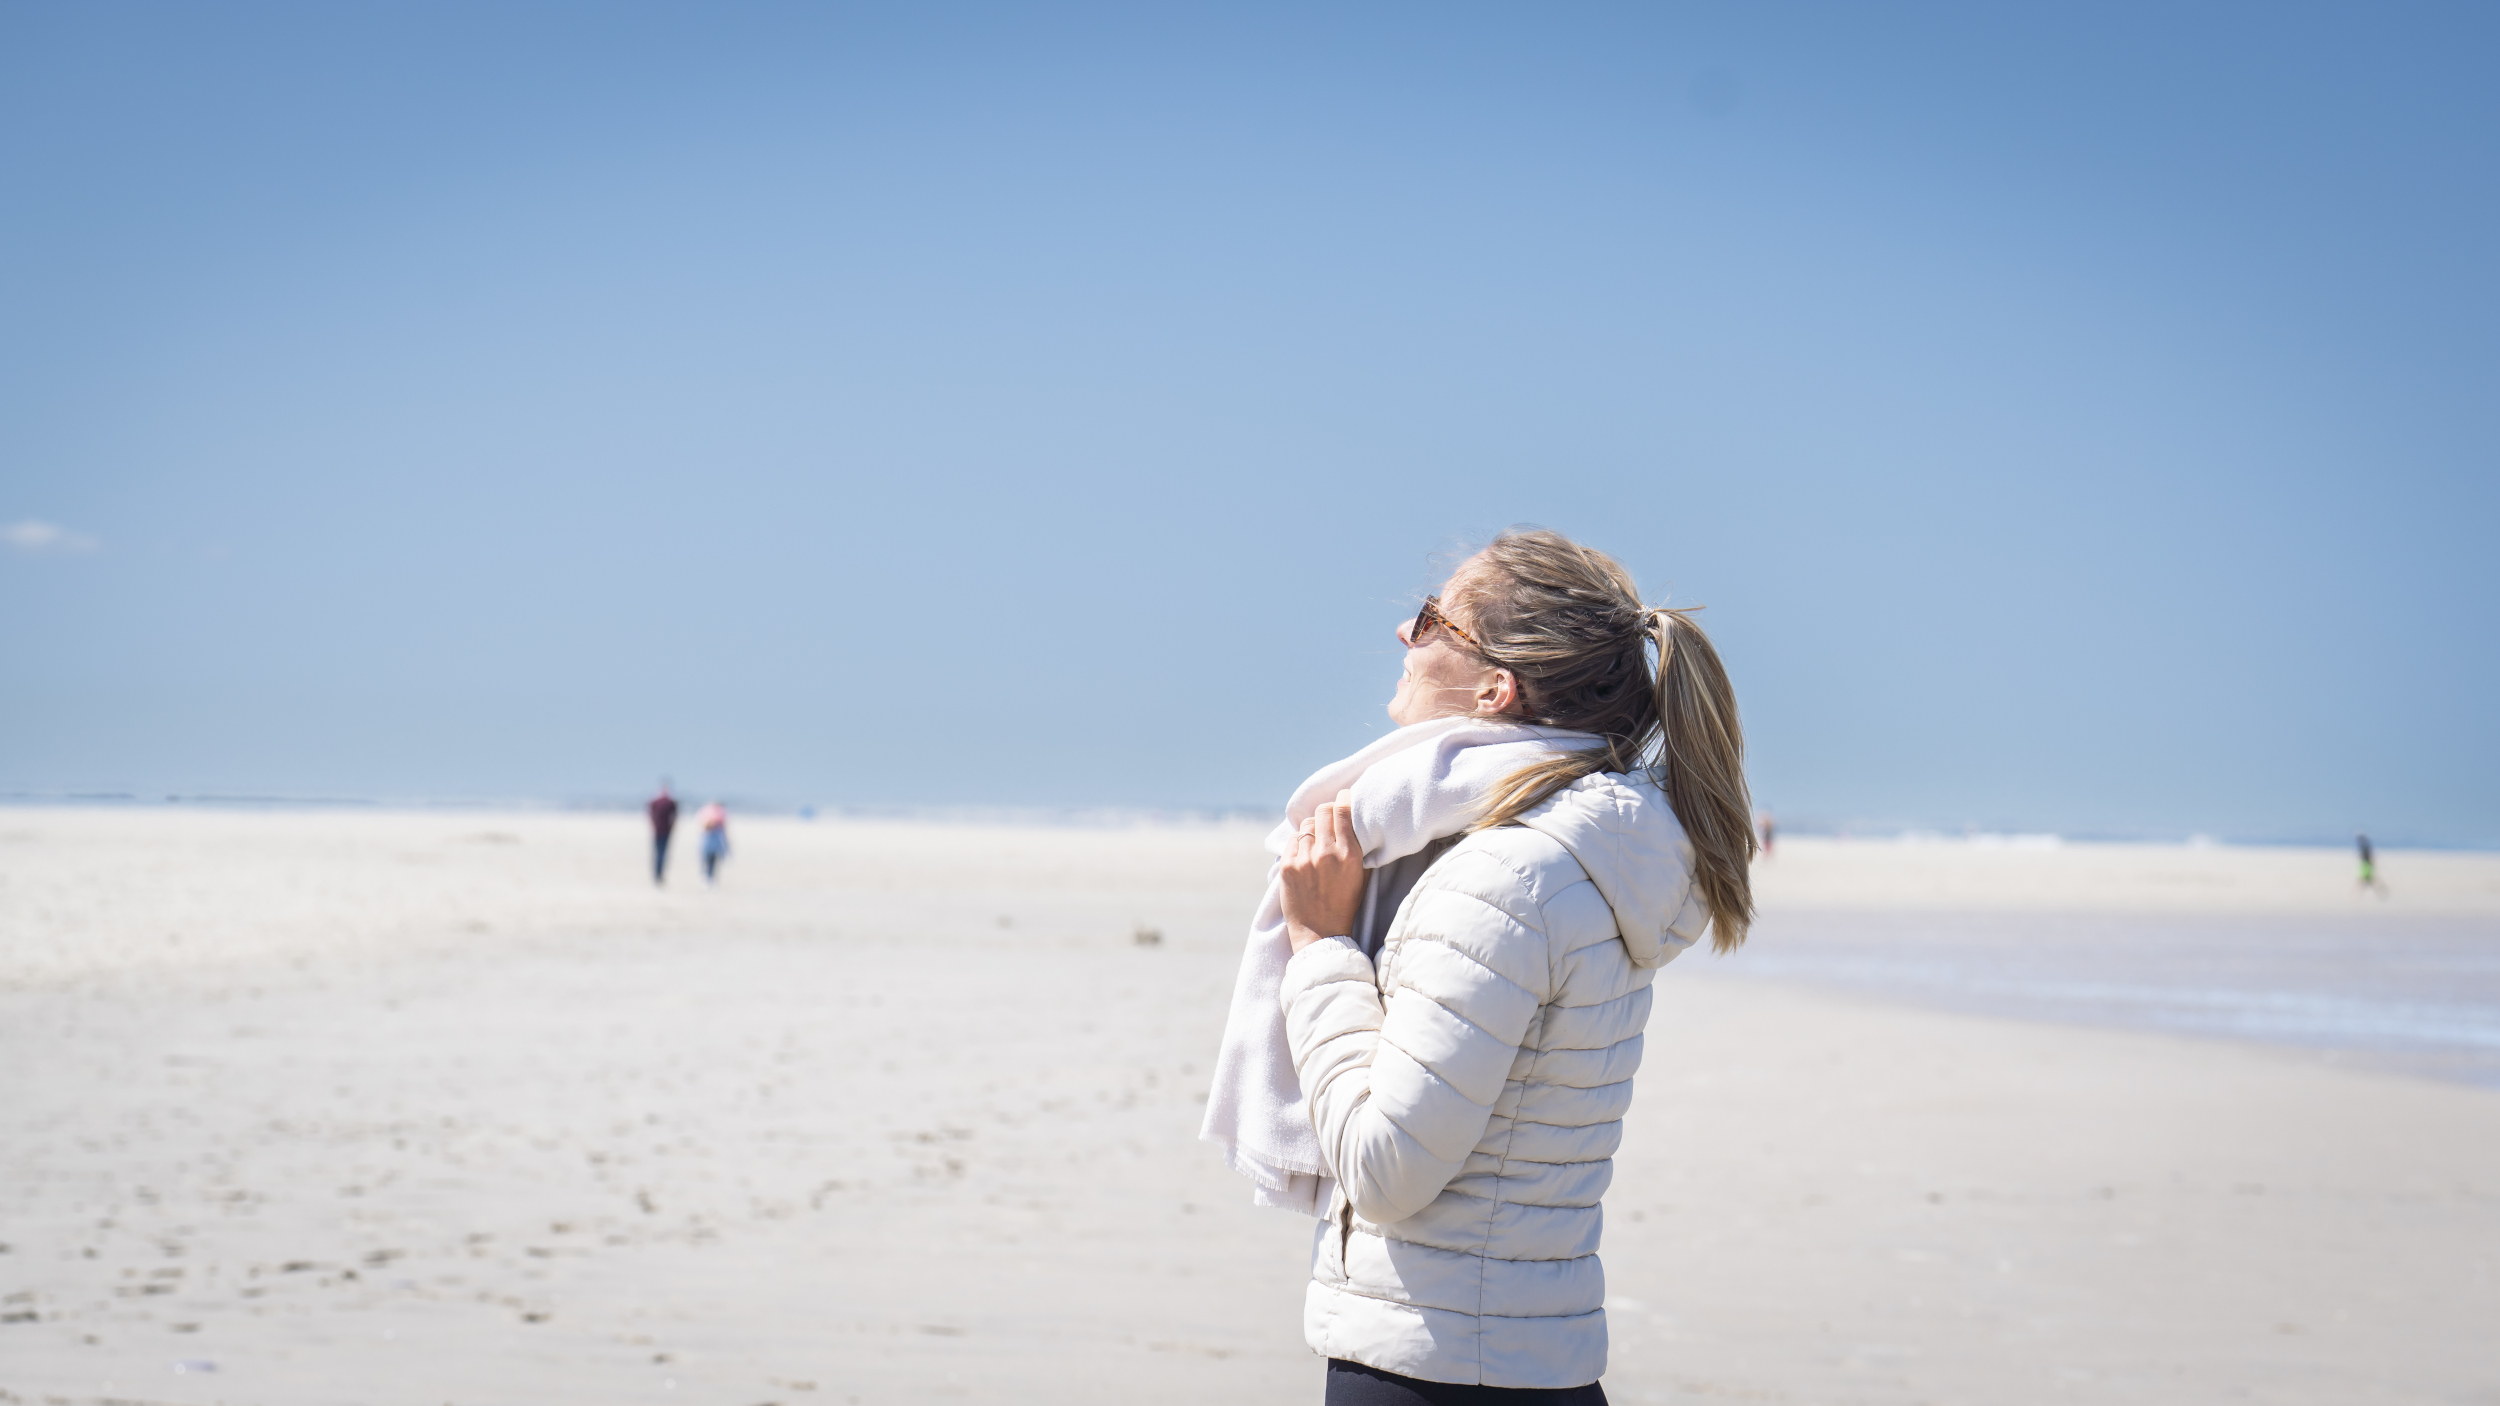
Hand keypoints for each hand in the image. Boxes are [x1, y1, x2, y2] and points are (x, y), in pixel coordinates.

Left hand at [1281, 796, 1366, 954]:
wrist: (1321, 933)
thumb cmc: (1346, 904)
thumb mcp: (1362, 875)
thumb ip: (1359, 847)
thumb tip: (1354, 820)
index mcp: (1349, 855)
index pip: (1342, 811)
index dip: (1343, 798)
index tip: (1344, 796)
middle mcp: (1326, 854)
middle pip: (1323, 811)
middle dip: (1328, 811)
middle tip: (1331, 819)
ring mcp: (1304, 859)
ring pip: (1307, 824)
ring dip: (1313, 828)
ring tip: (1318, 841)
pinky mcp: (1287, 866)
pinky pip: (1293, 840)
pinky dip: (1300, 842)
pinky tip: (1306, 854)